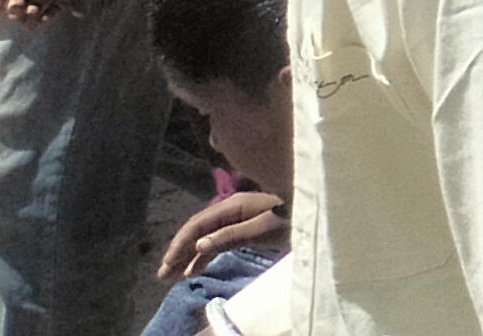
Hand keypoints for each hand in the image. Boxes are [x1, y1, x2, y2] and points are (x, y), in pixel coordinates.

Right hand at [154, 190, 283, 283]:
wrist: (321, 210)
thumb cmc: (295, 218)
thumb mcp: (264, 230)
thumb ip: (231, 236)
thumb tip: (199, 245)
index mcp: (233, 205)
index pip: (197, 225)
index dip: (179, 246)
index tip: (166, 266)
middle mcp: (231, 208)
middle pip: (197, 231)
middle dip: (178, 253)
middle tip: (162, 276)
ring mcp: (238, 216)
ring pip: (206, 236)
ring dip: (188, 256)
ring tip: (173, 277)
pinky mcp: (246, 225)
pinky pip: (218, 240)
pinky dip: (205, 255)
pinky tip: (194, 269)